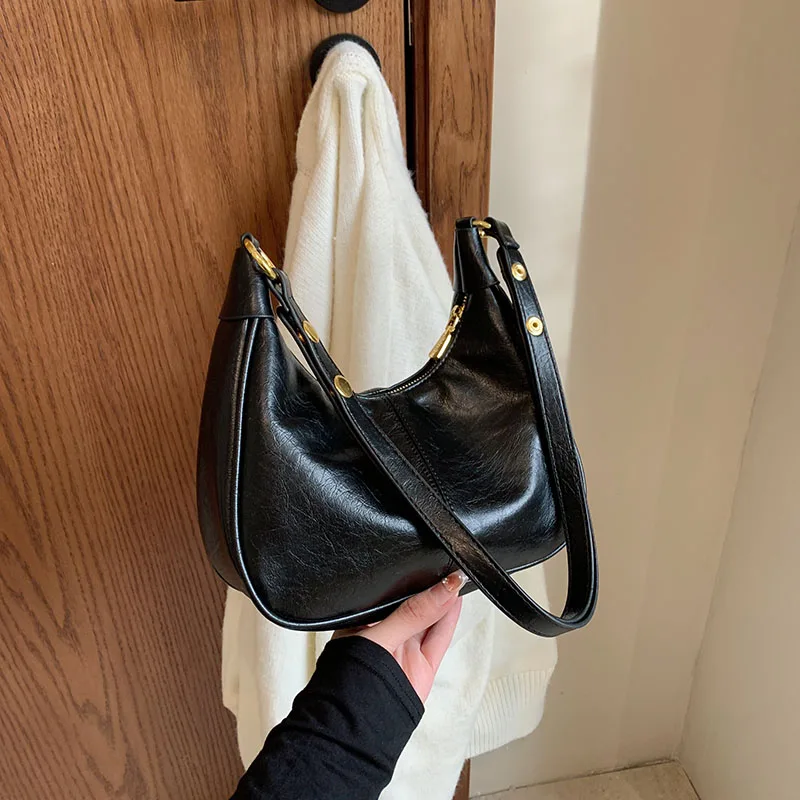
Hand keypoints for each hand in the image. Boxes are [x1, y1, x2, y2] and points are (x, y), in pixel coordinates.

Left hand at [335, 572, 465, 701]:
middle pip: (413, 605)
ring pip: (429, 620)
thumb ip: (412, 614)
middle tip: (448, 565)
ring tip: (456, 577)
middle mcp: (384, 634)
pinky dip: (449, 620)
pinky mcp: (421, 666)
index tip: (429, 560)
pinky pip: (438, 638)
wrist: (358, 728)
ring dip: (443, 600)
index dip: (408, 578)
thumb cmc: (350, 681)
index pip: (390, 593)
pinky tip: (456, 600)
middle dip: (429, 587)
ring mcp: (404, 650)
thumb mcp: (379, 636)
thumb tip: (443, 588)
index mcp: (363, 622)